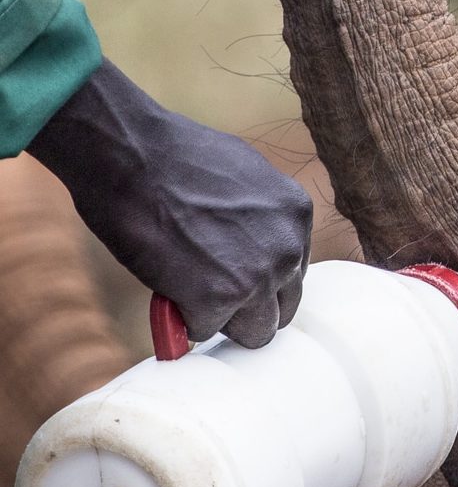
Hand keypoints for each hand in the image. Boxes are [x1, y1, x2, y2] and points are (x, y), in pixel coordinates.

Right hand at [28, 61, 312, 346]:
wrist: (131, 153)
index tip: (233, 278)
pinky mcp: (219, 300)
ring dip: (221, 321)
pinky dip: (182, 318)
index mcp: (296, 215)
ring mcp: (258, 277)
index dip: (259, 280)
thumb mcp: (242, 178)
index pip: (293, 273)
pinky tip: (166, 286)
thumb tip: (245, 247)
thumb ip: (256, 219)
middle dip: (247, 309)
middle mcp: (288, 248)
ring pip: (253, 332)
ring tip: (188, 293)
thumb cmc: (172, 158)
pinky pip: (205, 332)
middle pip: (282, 309)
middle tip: (209, 295)